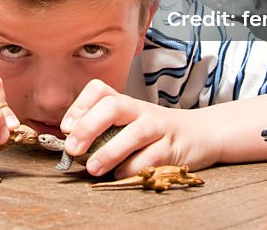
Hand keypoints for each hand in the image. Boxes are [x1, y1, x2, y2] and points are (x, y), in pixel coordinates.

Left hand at [58, 80, 210, 177]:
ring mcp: (159, 127)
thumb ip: (104, 131)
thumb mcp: (129, 123)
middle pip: (114, 106)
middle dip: (89, 126)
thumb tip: (72, 146)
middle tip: (72, 148)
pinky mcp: (173, 147)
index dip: (80, 106)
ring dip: (110, 151)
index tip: (66, 128)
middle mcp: (141, 110)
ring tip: (92, 167)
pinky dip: (133, 168)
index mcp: (126, 102)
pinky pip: (152, 157)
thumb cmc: (154, 132)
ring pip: (135, 132)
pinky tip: (120, 175)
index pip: (100, 90)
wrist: (200, 134)